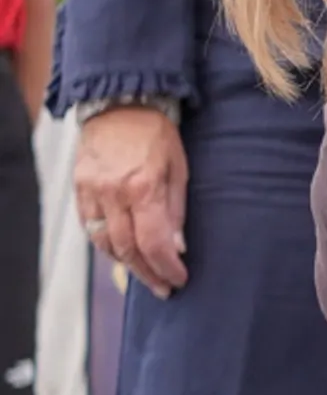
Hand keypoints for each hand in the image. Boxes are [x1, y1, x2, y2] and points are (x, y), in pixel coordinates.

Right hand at [72, 103, 189, 294]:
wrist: (119, 106)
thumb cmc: (156, 136)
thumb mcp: (179, 170)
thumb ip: (176, 210)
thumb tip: (178, 247)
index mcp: (142, 188)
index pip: (153, 242)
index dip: (167, 267)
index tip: (180, 280)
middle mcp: (112, 193)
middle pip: (127, 249)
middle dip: (147, 273)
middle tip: (164, 288)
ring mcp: (91, 191)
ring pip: (104, 242)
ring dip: (126, 263)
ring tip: (146, 274)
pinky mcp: (79, 188)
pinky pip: (91, 227)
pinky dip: (107, 244)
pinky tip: (123, 253)